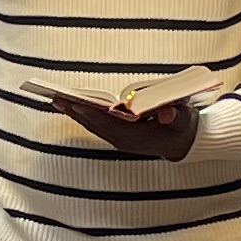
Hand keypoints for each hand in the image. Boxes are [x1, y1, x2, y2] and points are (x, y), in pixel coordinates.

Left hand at [49, 95, 201, 162]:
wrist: (183, 143)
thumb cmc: (182, 126)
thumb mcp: (183, 119)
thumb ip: (175, 115)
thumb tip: (166, 112)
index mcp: (137, 137)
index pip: (110, 124)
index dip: (93, 114)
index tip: (77, 103)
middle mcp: (124, 141)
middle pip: (95, 125)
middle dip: (77, 111)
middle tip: (57, 97)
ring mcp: (119, 140)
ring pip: (92, 126)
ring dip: (75, 113)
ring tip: (57, 98)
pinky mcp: (116, 137)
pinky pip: (95, 126)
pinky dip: (81, 115)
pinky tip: (69, 105)